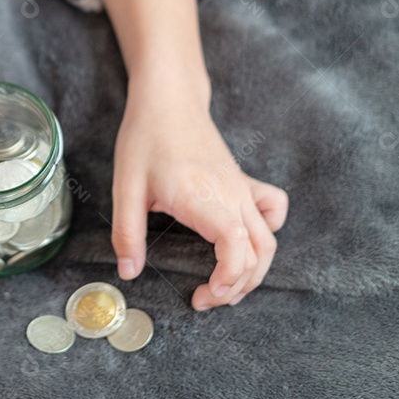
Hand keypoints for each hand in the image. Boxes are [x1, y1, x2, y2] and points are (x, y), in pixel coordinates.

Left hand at [110, 83, 287, 309]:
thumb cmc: (146, 138)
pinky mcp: (242, 182)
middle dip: (237, 286)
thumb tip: (129, 272)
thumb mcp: (126, 187)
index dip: (230, 278)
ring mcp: (241, 189)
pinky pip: (272, 210)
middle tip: (205, 298)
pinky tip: (244, 240)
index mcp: (203, 198)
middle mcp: (231, 195)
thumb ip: (127, 233)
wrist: (168, 100)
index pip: (238, 246)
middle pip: (259, 252)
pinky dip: (268, 232)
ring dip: (254, 269)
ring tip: (225, 286)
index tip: (206, 295)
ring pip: (269, 238)